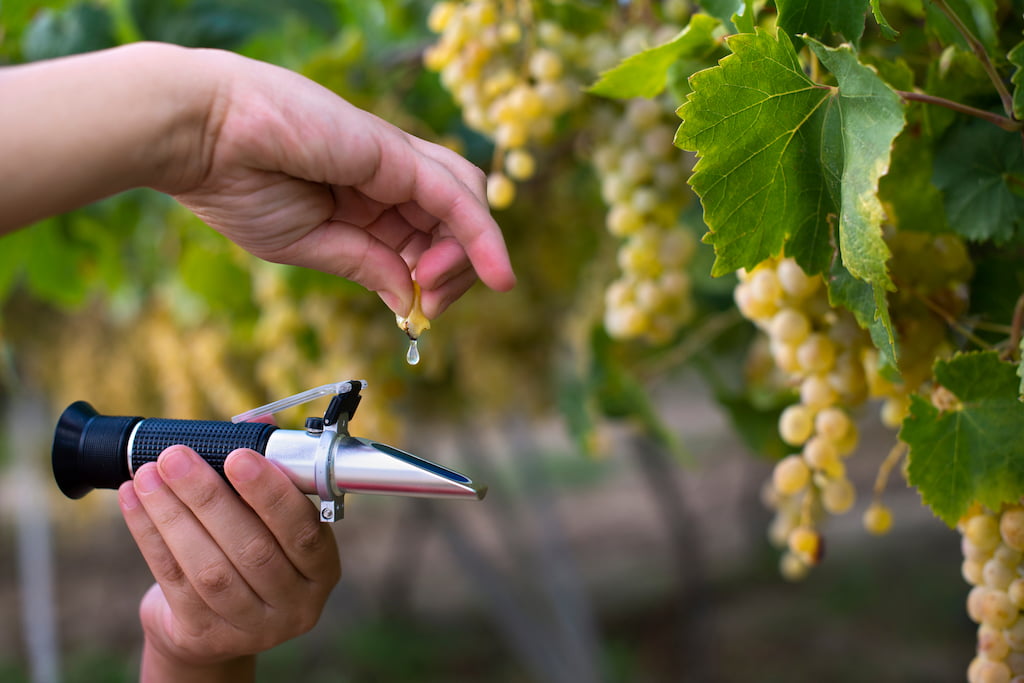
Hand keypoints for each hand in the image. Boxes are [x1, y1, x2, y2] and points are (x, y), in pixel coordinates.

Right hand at [0, 43, 514, 318]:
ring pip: (465, 204)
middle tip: (431, 303)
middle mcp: (388, 180)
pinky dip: (482, 234)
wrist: (199, 138)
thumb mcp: (309, 245)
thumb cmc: (236, 187)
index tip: (421, 314)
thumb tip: (409, 301)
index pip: (426, 240)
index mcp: (365, 205)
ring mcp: (394, 162)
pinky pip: (454, 195)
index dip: (436, 281)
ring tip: (437, 285)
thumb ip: (365, 266)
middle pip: (454, 224)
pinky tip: (494, 271)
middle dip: (457, 272)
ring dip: (468, 255)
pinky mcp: (394, 151)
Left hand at [118, 445, 339, 681]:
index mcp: (321, 571)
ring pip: (208, 567)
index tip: (239, 456)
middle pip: (251, 549)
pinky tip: (134, 501)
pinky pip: (172, 579)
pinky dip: (149, 535)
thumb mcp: (270, 524)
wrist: (216, 627)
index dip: (272, 494)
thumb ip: (268, 476)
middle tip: (177, 457)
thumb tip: (257, 426)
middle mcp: (294, 605)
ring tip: (149, 474)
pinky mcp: (204, 635)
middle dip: (209, 497)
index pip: (303, 532)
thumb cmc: (251, 554)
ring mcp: (251, 628)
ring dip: (173, 514)